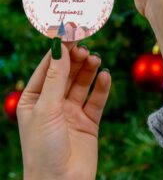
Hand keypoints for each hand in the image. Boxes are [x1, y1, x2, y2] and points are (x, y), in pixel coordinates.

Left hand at [17, 43, 110, 179]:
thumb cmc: (43, 148)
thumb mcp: (46, 108)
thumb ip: (56, 77)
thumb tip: (60, 47)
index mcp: (35, 99)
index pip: (48, 68)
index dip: (59, 51)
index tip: (71, 34)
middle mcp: (53, 103)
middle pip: (67, 73)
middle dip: (75, 60)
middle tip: (85, 49)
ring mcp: (71, 112)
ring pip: (82, 84)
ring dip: (89, 70)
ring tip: (95, 59)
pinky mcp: (88, 121)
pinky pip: (96, 100)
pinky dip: (101, 87)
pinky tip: (105, 76)